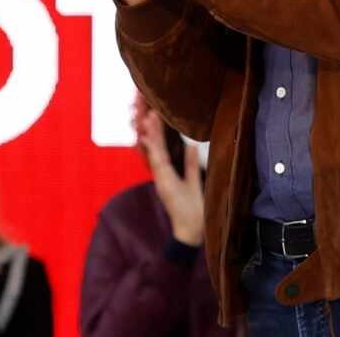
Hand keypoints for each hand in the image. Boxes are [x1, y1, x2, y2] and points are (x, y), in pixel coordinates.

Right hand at [134, 99, 204, 245]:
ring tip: (148, 116)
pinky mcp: (163, 182)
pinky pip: (156, 161)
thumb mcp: (193, 182)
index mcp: (166, 171)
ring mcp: (160, 177)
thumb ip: (190, 164)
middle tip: (146, 109)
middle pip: (152, 146)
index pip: (159, 147)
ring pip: (152, 151)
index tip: (153, 114)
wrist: (191, 230)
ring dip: (150, 133)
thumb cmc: (193, 209)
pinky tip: (147, 137)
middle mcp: (161, 172)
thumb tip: (191, 145)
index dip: (155, 131)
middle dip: (149, 128)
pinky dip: (152, 148)